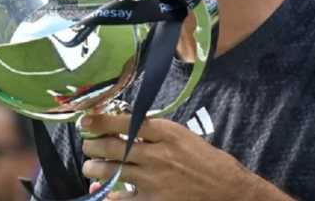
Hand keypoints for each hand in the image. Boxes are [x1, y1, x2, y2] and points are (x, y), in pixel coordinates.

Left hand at [80, 114, 292, 200]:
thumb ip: (154, 135)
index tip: (86, 121)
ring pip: (110, 172)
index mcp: (167, 132)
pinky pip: (119, 198)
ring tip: (92, 167)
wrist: (228, 190)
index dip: (100, 121)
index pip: (125, 122)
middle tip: (89, 147)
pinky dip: (108, 193)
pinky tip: (105, 190)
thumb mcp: (183, 138)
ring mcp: (154, 179)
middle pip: (111, 147)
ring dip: (94, 168)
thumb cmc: (206, 162)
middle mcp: (157, 154)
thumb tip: (122, 133)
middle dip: (92, 146)